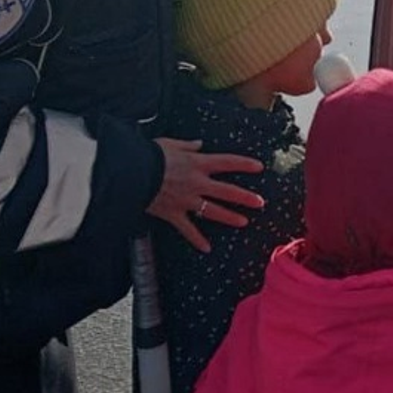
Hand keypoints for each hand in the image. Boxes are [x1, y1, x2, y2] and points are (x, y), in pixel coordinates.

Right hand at [147, 137, 265, 252]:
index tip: (259, 167)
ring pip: (213, 211)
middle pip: (226, 191)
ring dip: (229, 217)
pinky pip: (188, 229)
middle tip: (260, 202)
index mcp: (197, 163)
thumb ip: (187, 145)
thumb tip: (199, 144)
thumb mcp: (171, 144)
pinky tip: (206, 248)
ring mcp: (186, 200)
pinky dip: (197, 239)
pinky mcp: (174, 213)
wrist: (132, 173)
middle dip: (245, 197)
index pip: (227, 162)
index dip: (244, 164)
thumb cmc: (150, 155)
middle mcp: (196, 183)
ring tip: (243, 222)